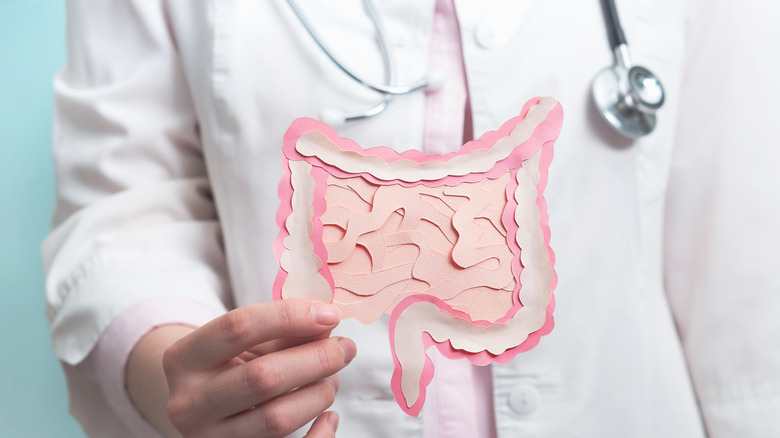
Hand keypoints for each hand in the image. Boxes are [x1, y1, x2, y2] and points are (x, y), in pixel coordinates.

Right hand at [160, 300, 355, 436]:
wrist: (199, 412)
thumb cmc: (228, 368)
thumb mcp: (243, 344)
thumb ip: (283, 330)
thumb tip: (327, 322)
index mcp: (184, 359)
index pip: (238, 327)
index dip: (290, 316)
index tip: (329, 314)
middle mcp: (188, 403)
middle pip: (263, 377)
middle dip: (315, 359)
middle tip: (345, 348)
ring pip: (277, 418)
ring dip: (319, 393)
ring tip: (333, 378)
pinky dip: (320, 436)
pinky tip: (329, 416)